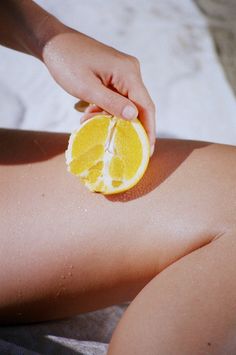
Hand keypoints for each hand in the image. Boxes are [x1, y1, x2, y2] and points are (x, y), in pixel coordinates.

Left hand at [42, 29, 155, 155]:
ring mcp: (123, 72)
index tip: (147, 150)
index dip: (148, 130)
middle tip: (115, 141)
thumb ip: (111, 103)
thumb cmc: (66, 62)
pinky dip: (106, 108)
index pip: (146, 106)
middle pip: (138, 106)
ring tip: (90, 121)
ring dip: (111, 117)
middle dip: (127, 125)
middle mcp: (130, 71)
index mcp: (127, 72)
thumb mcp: (87, 88)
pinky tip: (91, 112)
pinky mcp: (114, 74)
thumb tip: (134, 117)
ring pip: (126, 103)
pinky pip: (117, 97)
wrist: (53, 43)